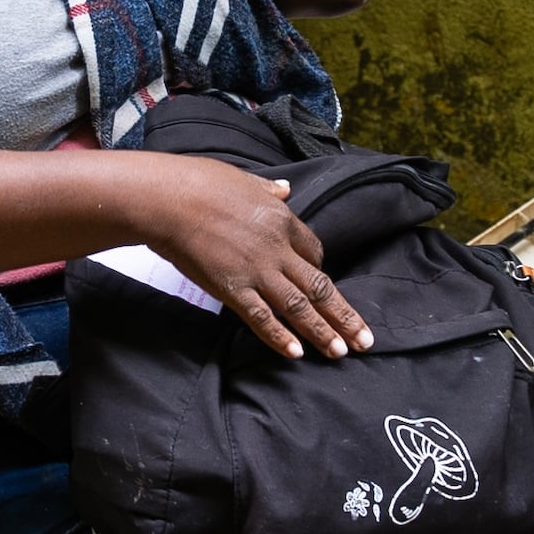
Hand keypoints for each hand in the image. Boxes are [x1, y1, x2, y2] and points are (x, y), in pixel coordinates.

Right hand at [124, 150, 365, 360]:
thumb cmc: (200, 183)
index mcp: (282, 219)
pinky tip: (296, 354)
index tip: (322, 286)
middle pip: (319, 286)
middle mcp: (277, 249)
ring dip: (322, 331)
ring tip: (340, 352)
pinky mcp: (232, 289)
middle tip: (364, 340)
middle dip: (343, 315)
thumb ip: (268, 190)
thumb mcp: (244, 179)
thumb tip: (285, 188)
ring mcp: (257, 271)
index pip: (313, 252)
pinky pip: (262, 318)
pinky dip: (279, 337)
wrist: (169, 199)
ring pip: (299, 306)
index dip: (319, 271)